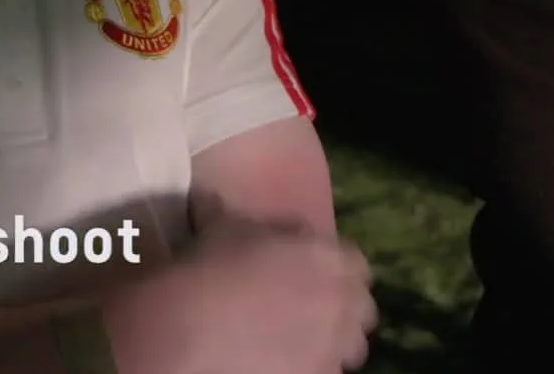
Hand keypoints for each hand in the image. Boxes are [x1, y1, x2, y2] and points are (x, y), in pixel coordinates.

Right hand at [103, 214, 376, 373]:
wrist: (191, 329)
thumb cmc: (210, 269)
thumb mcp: (218, 227)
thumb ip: (226, 212)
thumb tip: (207, 196)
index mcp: (328, 257)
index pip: (356, 264)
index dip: (336, 270)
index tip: (316, 276)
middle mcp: (341, 302)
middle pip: (362, 308)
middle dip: (343, 309)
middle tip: (311, 312)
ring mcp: (333, 345)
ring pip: (351, 348)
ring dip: (333, 343)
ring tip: (302, 343)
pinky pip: (328, 372)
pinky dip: (314, 367)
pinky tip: (287, 362)